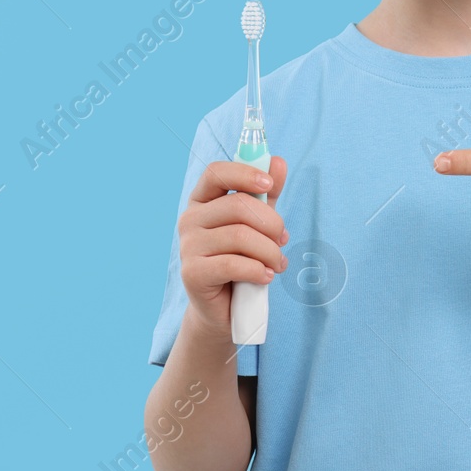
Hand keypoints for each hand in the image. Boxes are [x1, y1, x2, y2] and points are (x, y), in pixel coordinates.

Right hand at [177, 157, 290, 337]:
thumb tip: (278, 162)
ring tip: (277, 263)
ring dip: (270, 251)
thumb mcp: (258, 223)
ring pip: (240, 236)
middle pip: (238, 205)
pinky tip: (266, 276)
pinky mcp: (192, 273)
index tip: (269, 184)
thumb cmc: (242, 258)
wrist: (225, 308)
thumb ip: (267, 194)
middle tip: (283, 240)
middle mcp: (190, 219)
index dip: (245, 173)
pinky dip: (258, 270)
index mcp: (203, 201)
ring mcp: (188, 246)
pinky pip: (233, 264)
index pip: (216, 172)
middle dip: (271, 223)